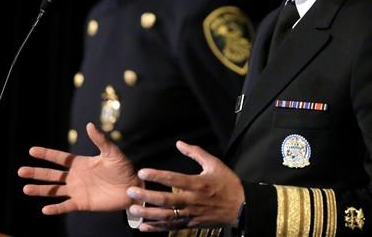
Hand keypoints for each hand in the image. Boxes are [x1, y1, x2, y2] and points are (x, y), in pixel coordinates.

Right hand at [18, 122, 139, 214]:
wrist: (133, 187)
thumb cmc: (124, 169)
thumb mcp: (112, 152)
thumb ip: (100, 140)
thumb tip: (89, 125)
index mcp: (81, 163)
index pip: (59, 158)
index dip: (46, 154)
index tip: (32, 150)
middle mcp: (75, 177)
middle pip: (52, 175)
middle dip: (36, 172)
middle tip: (20, 171)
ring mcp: (77, 190)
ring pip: (54, 190)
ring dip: (40, 190)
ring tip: (25, 188)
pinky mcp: (82, 203)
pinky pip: (65, 206)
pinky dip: (55, 208)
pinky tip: (45, 209)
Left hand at [125, 141, 243, 231]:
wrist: (241, 207)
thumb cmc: (228, 183)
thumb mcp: (214, 164)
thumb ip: (196, 153)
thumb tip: (180, 143)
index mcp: (197, 183)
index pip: (173, 179)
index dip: (157, 175)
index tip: (142, 172)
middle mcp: (192, 200)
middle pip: (165, 199)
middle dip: (146, 196)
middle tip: (131, 191)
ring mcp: (191, 214)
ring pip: (166, 216)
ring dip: (148, 214)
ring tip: (133, 210)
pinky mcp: (191, 223)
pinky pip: (171, 227)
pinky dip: (157, 228)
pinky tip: (144, 227)